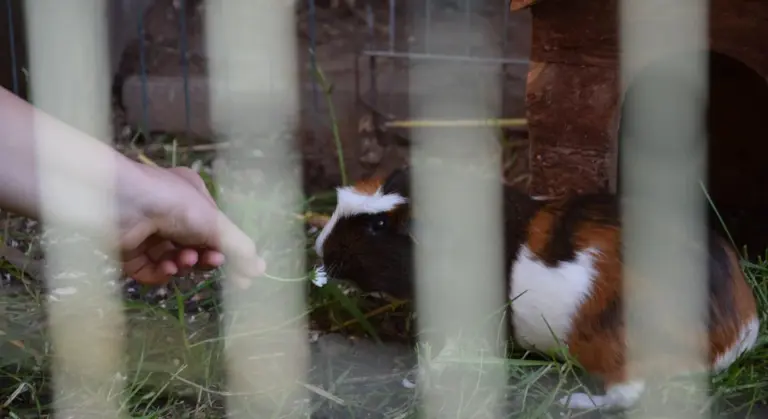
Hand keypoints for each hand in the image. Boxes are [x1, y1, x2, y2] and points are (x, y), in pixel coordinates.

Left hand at [117, 163, 265, 285]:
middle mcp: (169, 212)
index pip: (214, 229)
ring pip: (175, 259)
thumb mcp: (214, 223)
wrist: (117, 201)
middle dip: (205, 256)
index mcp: (191, 197)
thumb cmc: (171, 203)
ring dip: (183, 264)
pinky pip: (151, 269)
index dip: (228, 250)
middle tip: (210, 261)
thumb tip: (261, 271)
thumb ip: (238, 247)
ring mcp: (147, 231)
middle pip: (196, 246)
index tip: (242, 276)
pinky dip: (161, 272)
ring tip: (183, 260)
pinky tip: (166, 267)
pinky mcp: (128, 250)